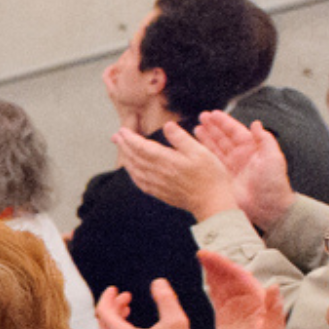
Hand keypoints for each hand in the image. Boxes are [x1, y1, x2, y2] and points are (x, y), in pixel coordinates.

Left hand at [111, 124, 238, 221]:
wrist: (212, 202)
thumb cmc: (210, 176)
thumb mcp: (200, 151)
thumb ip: (181, 138)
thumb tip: (168, 125)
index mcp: (167, 161)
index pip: (141, 147)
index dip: (130, 138)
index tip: (122, 130)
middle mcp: (158, 173)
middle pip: (135, 157)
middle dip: (124, 145)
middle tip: (116, 136)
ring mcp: (157, 184)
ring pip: (135, 169)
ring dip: (126, 158)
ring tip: (121, 149)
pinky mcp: (160, 193)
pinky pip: (140, 182)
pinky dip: (133, 173)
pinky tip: (132, 170)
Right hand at [192, 111, 295, 228]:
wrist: (268, 208)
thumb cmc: (273, 183)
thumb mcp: (273, 158)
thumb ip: (265, 139)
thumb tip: (256, 124)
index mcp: (251, 149)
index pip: (235, 131)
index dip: (223, 122)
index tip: (213, 114)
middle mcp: (239, 157)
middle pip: (222, 138)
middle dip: (212, 127)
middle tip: (201, 118)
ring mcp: (229, 168)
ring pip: (215, 149)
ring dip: (205, 139)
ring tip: (195, 129)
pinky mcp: (222, 179)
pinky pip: (210, 164)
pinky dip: (202, 155)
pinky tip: (195, 149)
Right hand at [198, 249, 285, 328]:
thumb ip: (274, 308)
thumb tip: (273, 285)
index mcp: (257, 298)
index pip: (239, 275)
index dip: (225, 264)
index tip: (211, 257)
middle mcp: (246, 298)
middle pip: (230, 275)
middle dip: (217, 263)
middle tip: (202, 254)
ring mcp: (235, 304)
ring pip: (223, 282)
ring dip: (213, 270)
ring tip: (201, 258)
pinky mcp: (225, 313)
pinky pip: (217, 294)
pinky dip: (211, 283)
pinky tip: (206, 276)